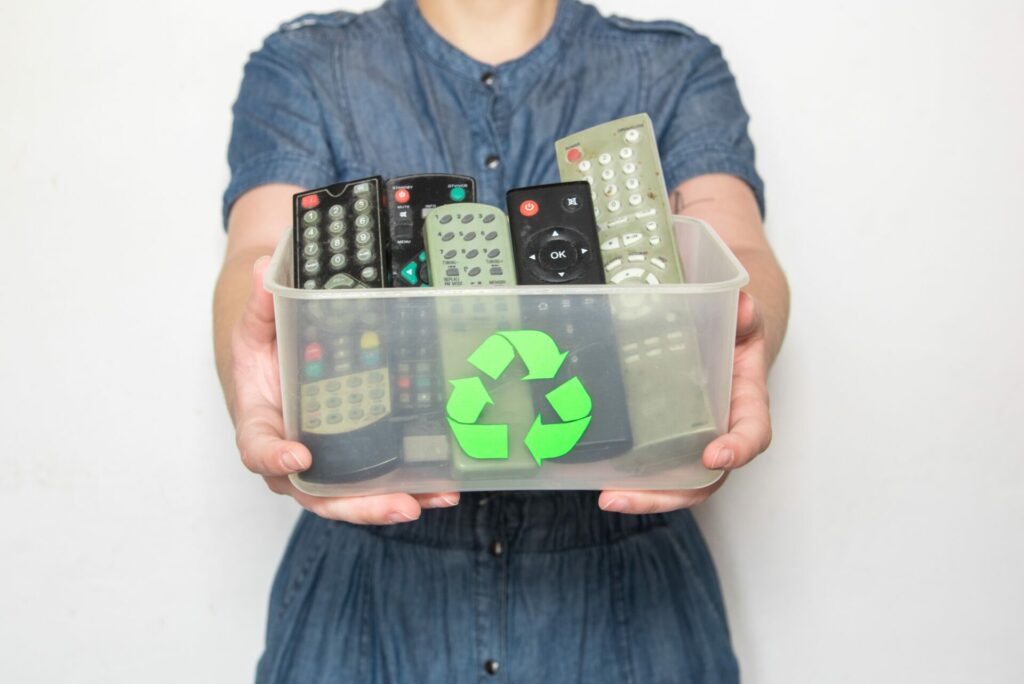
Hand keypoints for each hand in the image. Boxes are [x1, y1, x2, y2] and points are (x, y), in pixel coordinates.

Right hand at [230, 257, 458, 523]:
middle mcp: (289, 458)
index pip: (258, 450)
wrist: (273, 366)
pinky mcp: (349, 463)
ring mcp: (322, 465)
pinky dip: (407, 487)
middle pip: (315, 493)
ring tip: (436, 498)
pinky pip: (373, 482)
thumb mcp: (256, 326)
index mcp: (261, 424)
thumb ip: (261, 304)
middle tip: (398, 503)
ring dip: (392, 503)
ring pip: (350, 497)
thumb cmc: (262, 354)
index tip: (300, 457)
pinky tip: (442, 486)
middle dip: (357, 504)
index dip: (275, 459)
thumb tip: (261, 271)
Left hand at [598, 291, 771, 513]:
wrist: (725, 345)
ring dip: (645, 497)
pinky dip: (631, 479)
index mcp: (747, 405)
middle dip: (669, 494)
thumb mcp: (744, 320)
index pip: (753, 434)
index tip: (715, 456)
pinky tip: (598, 478)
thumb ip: (744, 315)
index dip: (737, 449)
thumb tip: (738, 306)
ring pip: (678, 484)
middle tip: (628, 496)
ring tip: (609, 498)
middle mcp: (723, 434)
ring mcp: (695, 444)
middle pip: (705, 479)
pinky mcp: (670, 443)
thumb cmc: (737, 338)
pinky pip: (656, 469)